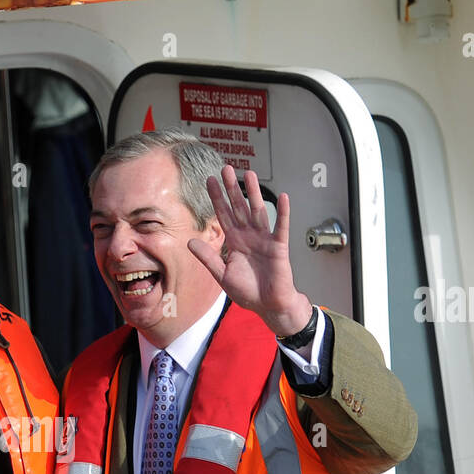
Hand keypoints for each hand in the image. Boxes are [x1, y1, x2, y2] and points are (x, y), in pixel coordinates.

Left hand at [187, 167, 312, 337]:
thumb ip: (208, 258)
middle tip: (225, 168)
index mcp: (235, 242)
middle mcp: (249, 236)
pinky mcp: (279, 247)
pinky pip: (281, 227)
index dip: (216, 198)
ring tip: (249, 174)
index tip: (209, 180)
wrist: (268, 305)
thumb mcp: (222, 275)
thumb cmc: (248, 291)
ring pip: (258, 211)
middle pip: (239, 207)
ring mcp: (264, 240)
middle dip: (232, 189)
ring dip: (254, 193)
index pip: (223, 215)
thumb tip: (190, 242)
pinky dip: (283, 213)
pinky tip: (283, 197)